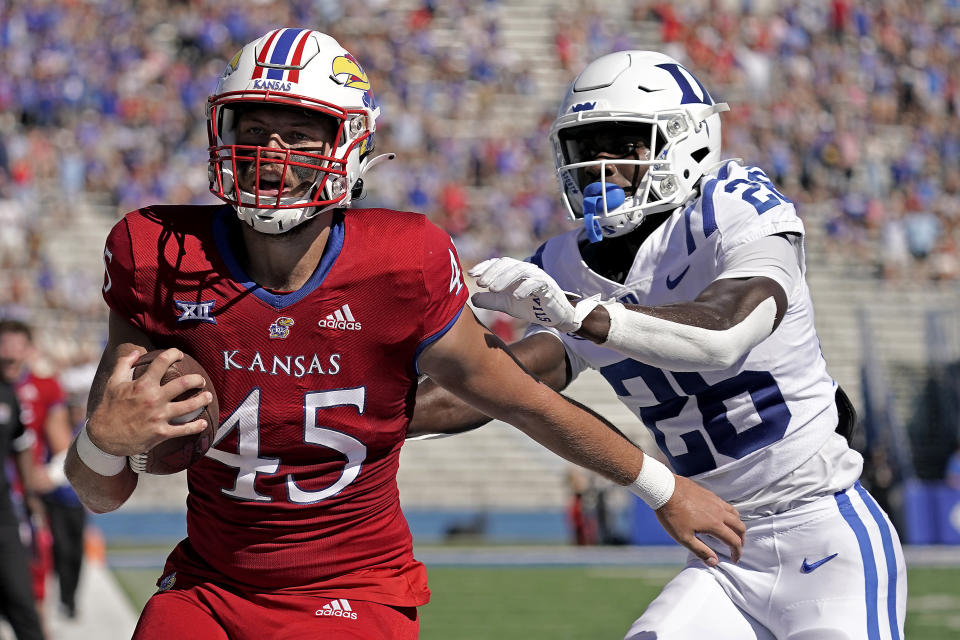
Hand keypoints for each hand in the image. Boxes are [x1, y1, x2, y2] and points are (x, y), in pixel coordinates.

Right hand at [86, 346, 212, 456]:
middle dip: (196, 379)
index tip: (179, 354)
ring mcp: (158, 416)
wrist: (103, 437)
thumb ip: (123, 365)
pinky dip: (196, 427)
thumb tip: (135, 352)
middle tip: (200, 380)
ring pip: (188, 406)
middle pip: (183, 383)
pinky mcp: (161, 433)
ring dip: (202, 400)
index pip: (162, 362)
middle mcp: (153, 399)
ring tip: (208, 397)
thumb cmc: (109, 408)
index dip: (173, 354)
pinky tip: (204, 423)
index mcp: (142, 385)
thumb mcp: (113, 383)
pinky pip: (183, 430)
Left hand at [469, 257, 591, 331]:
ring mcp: (537, 275)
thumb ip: (490, 301)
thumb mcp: (506, 305)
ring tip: (493, 289)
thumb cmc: (530, 306)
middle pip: (507, 263)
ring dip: (504, 278)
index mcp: (513, 271)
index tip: (471, 274)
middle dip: (492, 272)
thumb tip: (472, 298)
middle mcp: (525, 269)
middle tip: (480, 283)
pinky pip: (536, 282)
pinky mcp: (548, 285)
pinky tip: (515, 297)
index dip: (484, 266)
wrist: (553, 316)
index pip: (497, 263)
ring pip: (520, 270)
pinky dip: (525, 288)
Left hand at [654, 475, 744, 566]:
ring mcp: (715, 501)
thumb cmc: (672, 515)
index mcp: (715, 524)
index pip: (734, 541)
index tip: (734, 559)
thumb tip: (715, 562)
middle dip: (741, 539)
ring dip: (737, 525)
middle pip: (740, 526)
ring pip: (735, 513)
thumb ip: (700, 551)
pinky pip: (725, 504)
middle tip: (736, 547)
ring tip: (731, 532)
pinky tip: (719, 517)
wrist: (664, 489)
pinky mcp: (709, 494)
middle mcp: (719, 512)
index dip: (737, 552)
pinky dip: (729, 514)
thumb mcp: (683, 538)